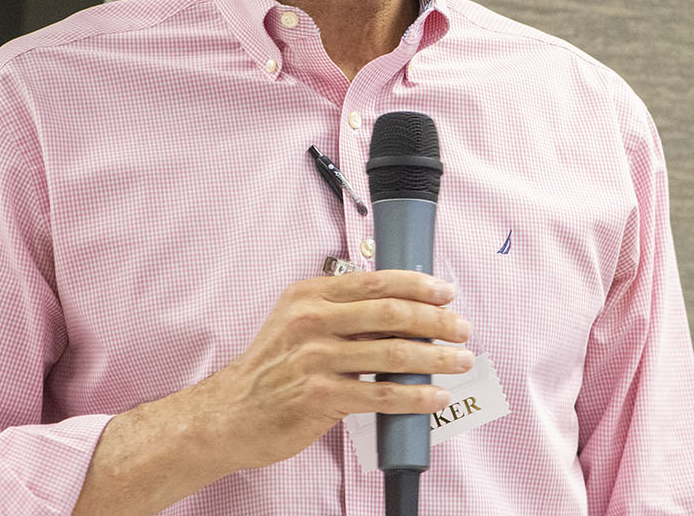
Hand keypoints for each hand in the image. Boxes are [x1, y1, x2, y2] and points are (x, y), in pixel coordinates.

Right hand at [198, 269, 473, 470]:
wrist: (231, 412)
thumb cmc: (271, 367)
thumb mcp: (297, 320)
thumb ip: (340, 309)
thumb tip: (400, 307)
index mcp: (310, 295)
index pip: (376, 281)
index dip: (419, 285)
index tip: (446, 292)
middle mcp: (312, 321)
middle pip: (391, 313)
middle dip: (436, 320)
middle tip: (462, 328)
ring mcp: (315, 359)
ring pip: (393, 354)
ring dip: (436, 358)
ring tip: (460, 361)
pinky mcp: (320, 397)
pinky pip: (381, 396)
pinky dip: (415, 397)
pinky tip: (434, 397)